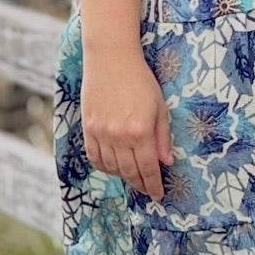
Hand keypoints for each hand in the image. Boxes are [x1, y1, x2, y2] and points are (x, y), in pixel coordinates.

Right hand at [80, 49, 175, 199]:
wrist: (111, 59)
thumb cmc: (141, 80)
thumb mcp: (160, 106)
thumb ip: (163, 136)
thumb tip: (167, 162)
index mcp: (141, 131)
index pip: (148, 168)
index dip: (154, 185)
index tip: (158, 195)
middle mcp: (119, 136)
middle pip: (130, 172)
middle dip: (140, 184)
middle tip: (147, 189)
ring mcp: (101, 133)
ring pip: (112, 167)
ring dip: (123, 177)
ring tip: (133, 178)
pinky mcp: (88, 127)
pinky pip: (94, 157)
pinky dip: (104, 166)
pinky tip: (113, 167)